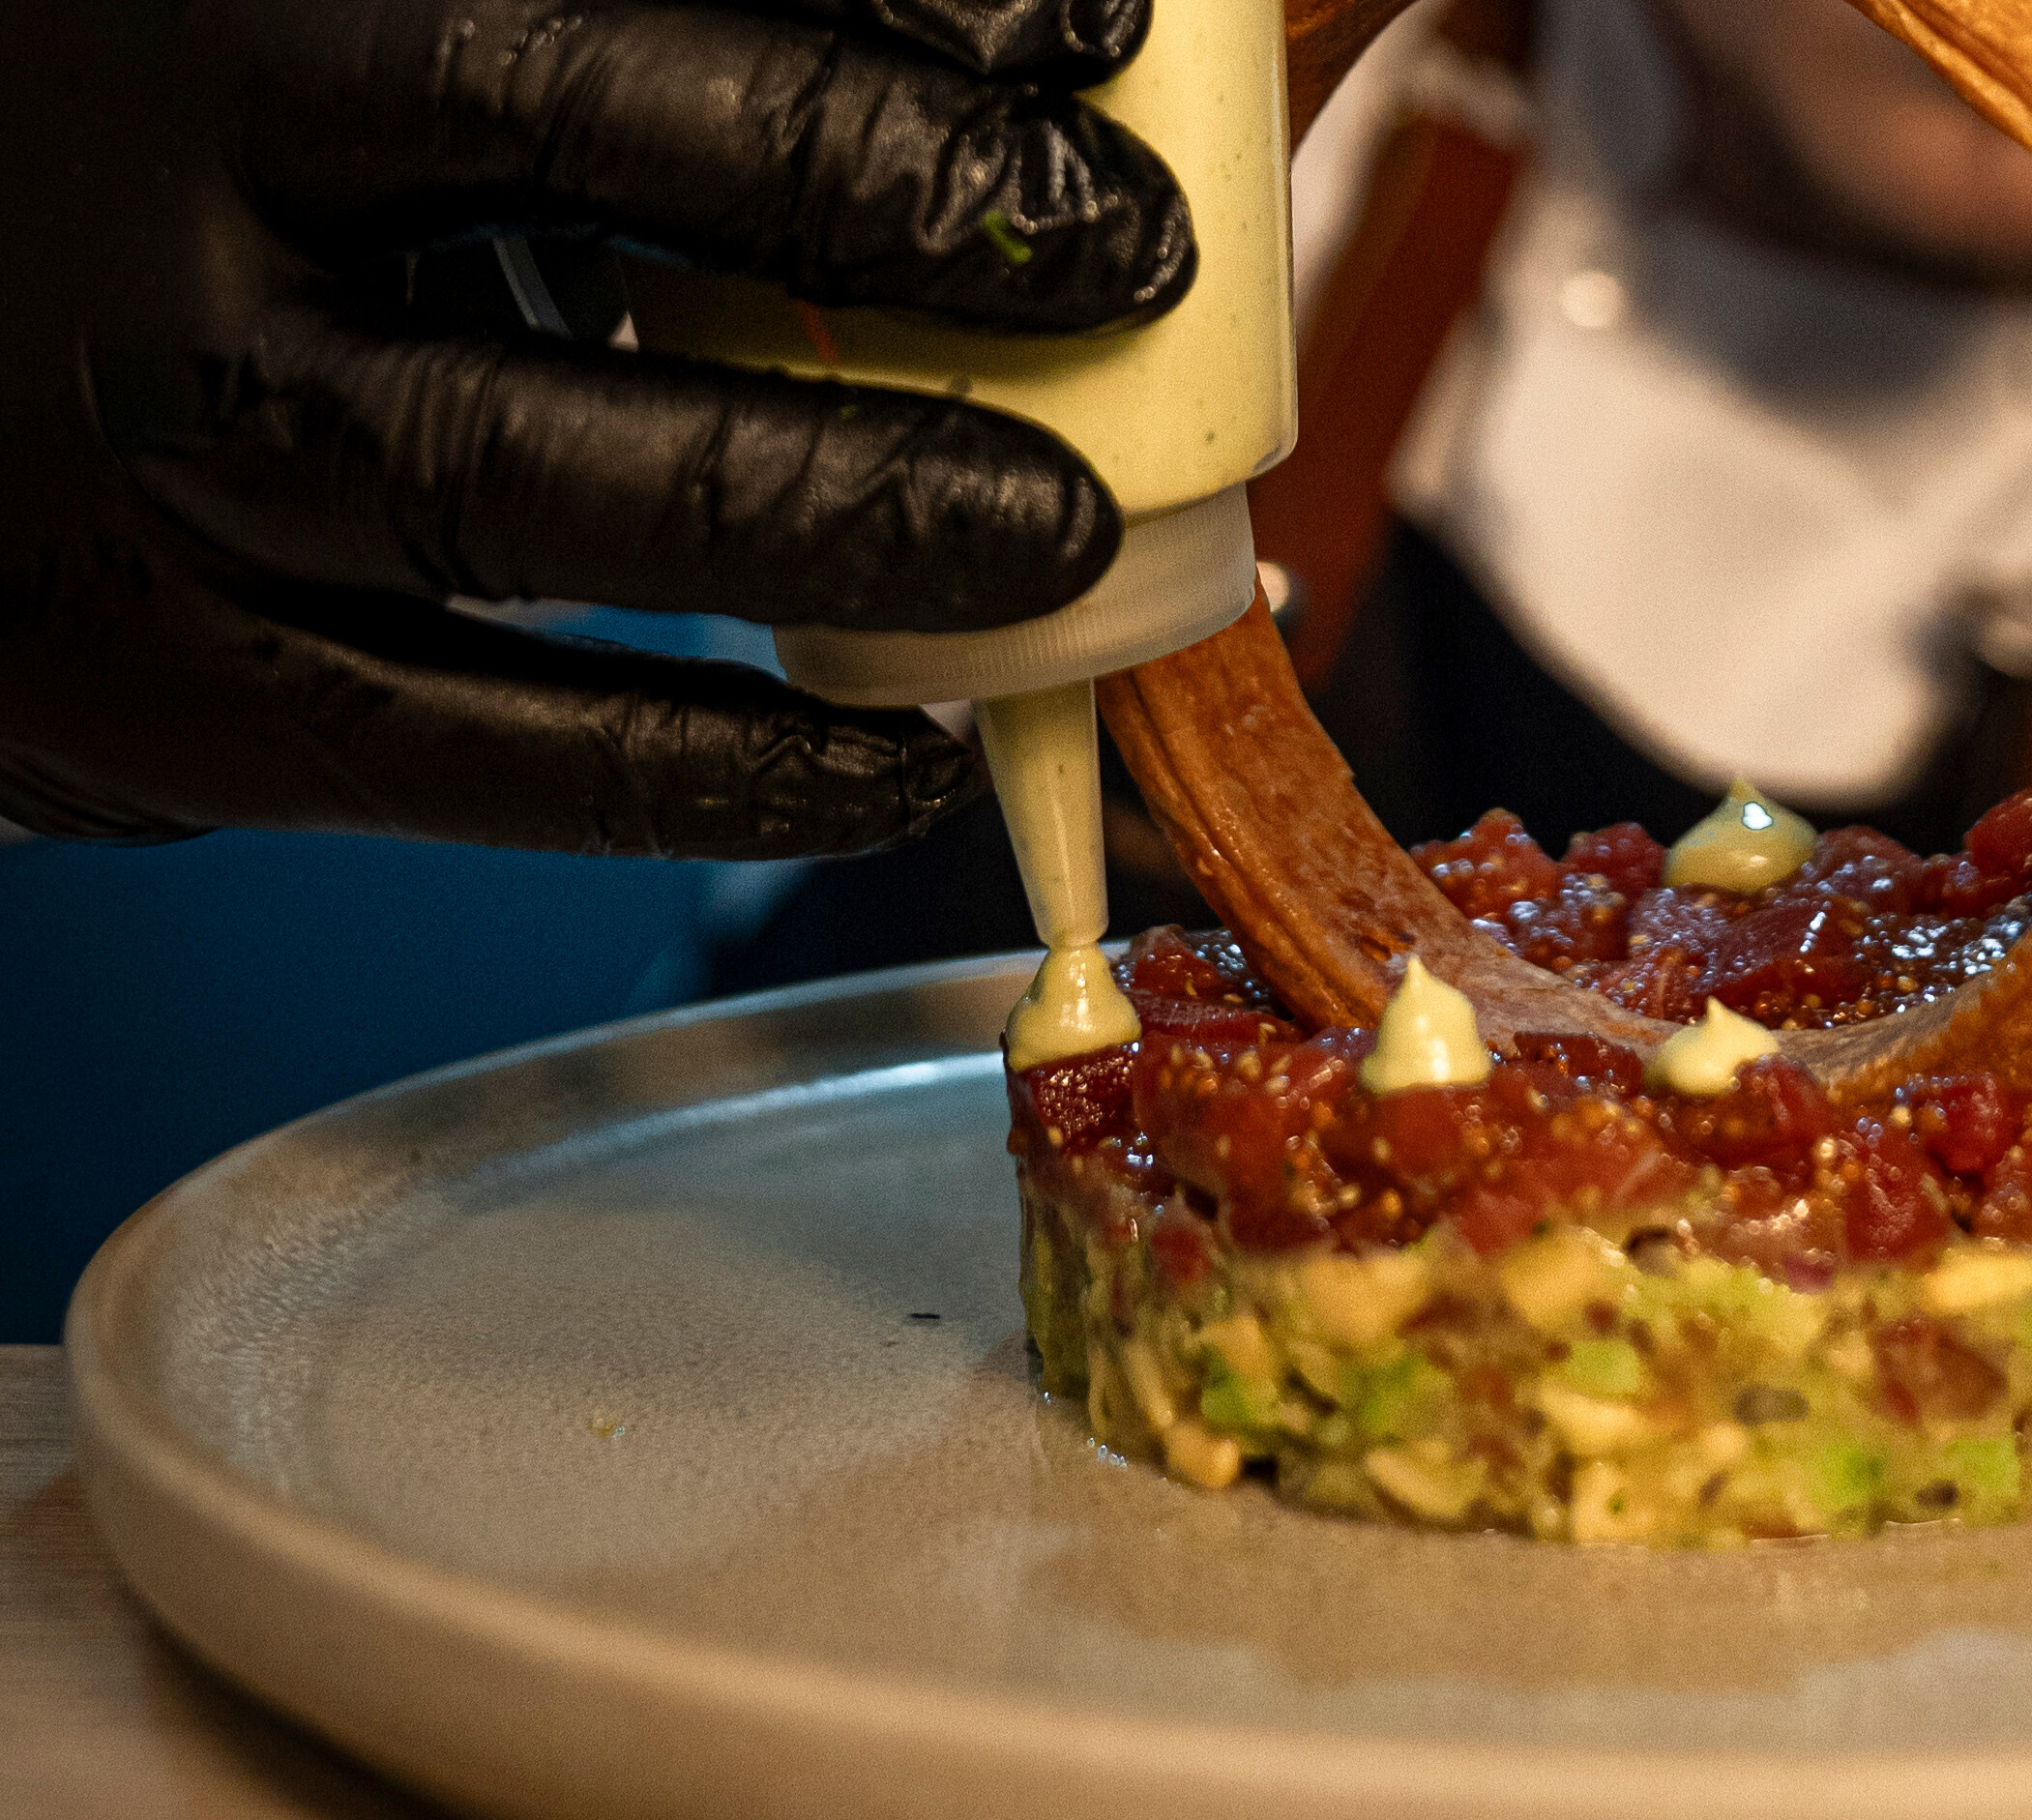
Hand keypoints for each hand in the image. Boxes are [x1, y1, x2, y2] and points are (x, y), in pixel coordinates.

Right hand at [0, 0, 1186, 857]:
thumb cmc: (179, 187)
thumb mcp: (335, 67)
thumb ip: (597, 72)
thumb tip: (953, 62)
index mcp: (245, 7)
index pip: (602, 9)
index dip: (883, 27)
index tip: (1081, 45)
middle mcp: (172, 199)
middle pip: (585, 177)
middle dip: (900, 212)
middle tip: (1123, 259)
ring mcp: (149, 454)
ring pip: (538, 488)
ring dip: (847, 514)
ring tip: (1052, 537)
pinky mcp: (150, 680)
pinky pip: (476, 753)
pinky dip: (717, 774)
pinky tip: (893, 763)